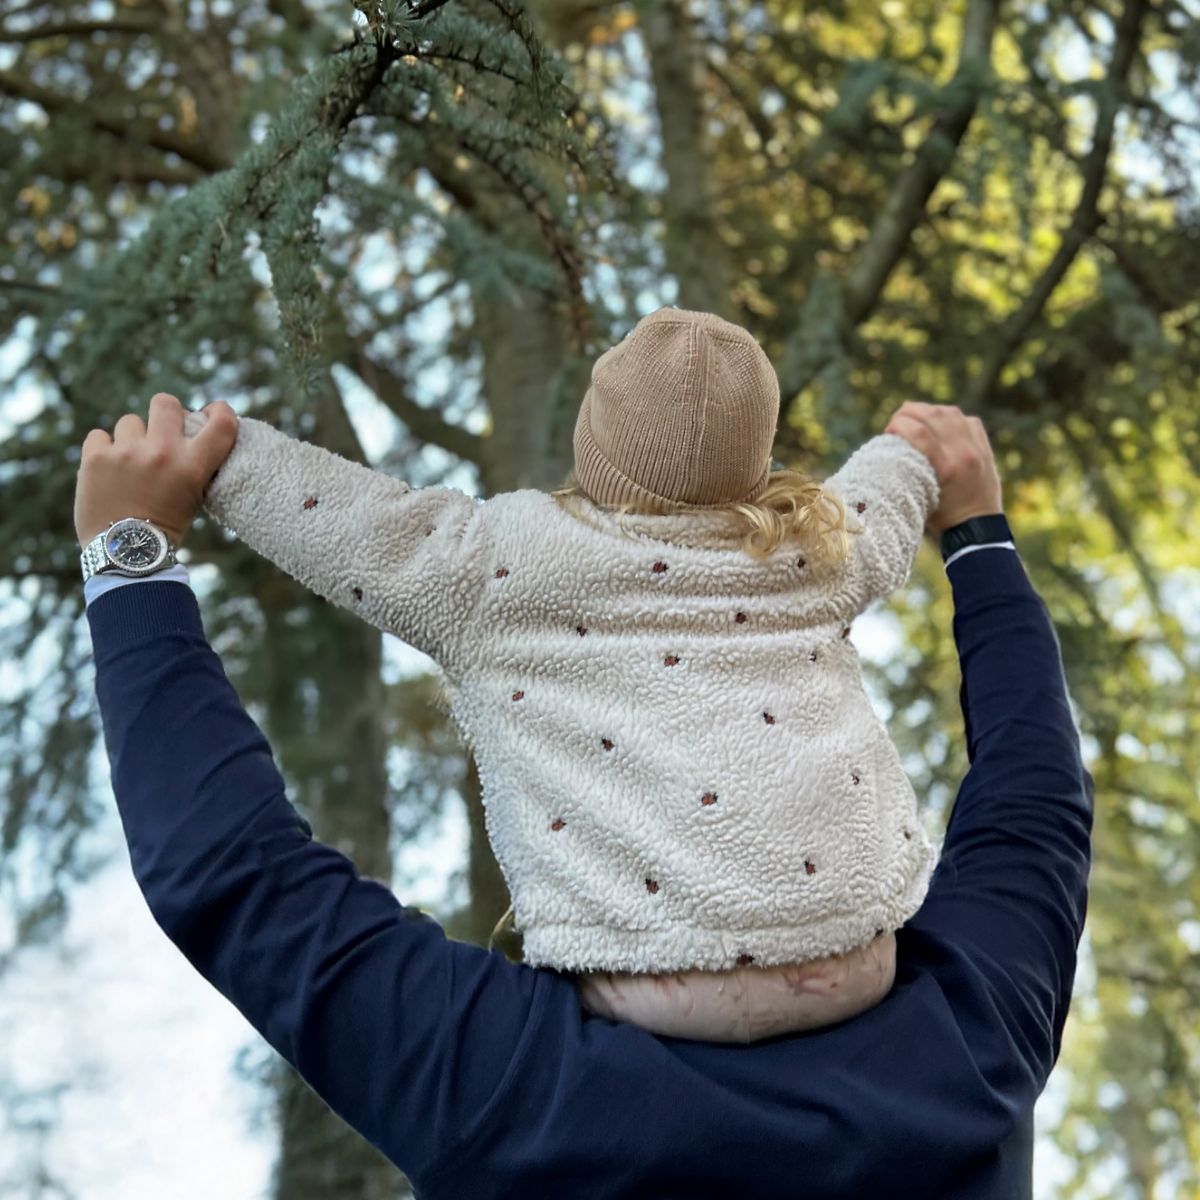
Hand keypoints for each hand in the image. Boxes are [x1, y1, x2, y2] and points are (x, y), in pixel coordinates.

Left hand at [74, 393, 238, 549]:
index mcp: (193, 466)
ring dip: (131, 438)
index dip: (219, 410)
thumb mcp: (193, 494)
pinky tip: (108, 471)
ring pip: (130, 421)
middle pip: (165, 403)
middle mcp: (163, 453)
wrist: (125, 554)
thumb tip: (189, 430)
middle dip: (164, 414)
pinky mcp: (96, 457)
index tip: (211, 412)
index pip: (222, 423)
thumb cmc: (165, 526)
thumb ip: (193, 462)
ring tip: (130, 465)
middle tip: (160, 433)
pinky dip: (103, 450)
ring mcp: (127, 453)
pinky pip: (99, 436)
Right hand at [883, 401, 1002, 534]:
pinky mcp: (985, 447)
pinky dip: (951, 418)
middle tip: (897, 420)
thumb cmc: (944, 519)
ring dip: (929, 411)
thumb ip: (909, 472)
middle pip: (932, 415)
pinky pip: (967, 419)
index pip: (918, 431)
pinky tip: (940, 425)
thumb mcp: (921, 498)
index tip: (888, 430)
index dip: (898, 424)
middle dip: (909, 412)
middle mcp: (964, 452)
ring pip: (950, 412)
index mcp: (947, 467)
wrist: (980, 528)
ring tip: (915, 418)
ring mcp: (977, 447)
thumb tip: (891, 448)